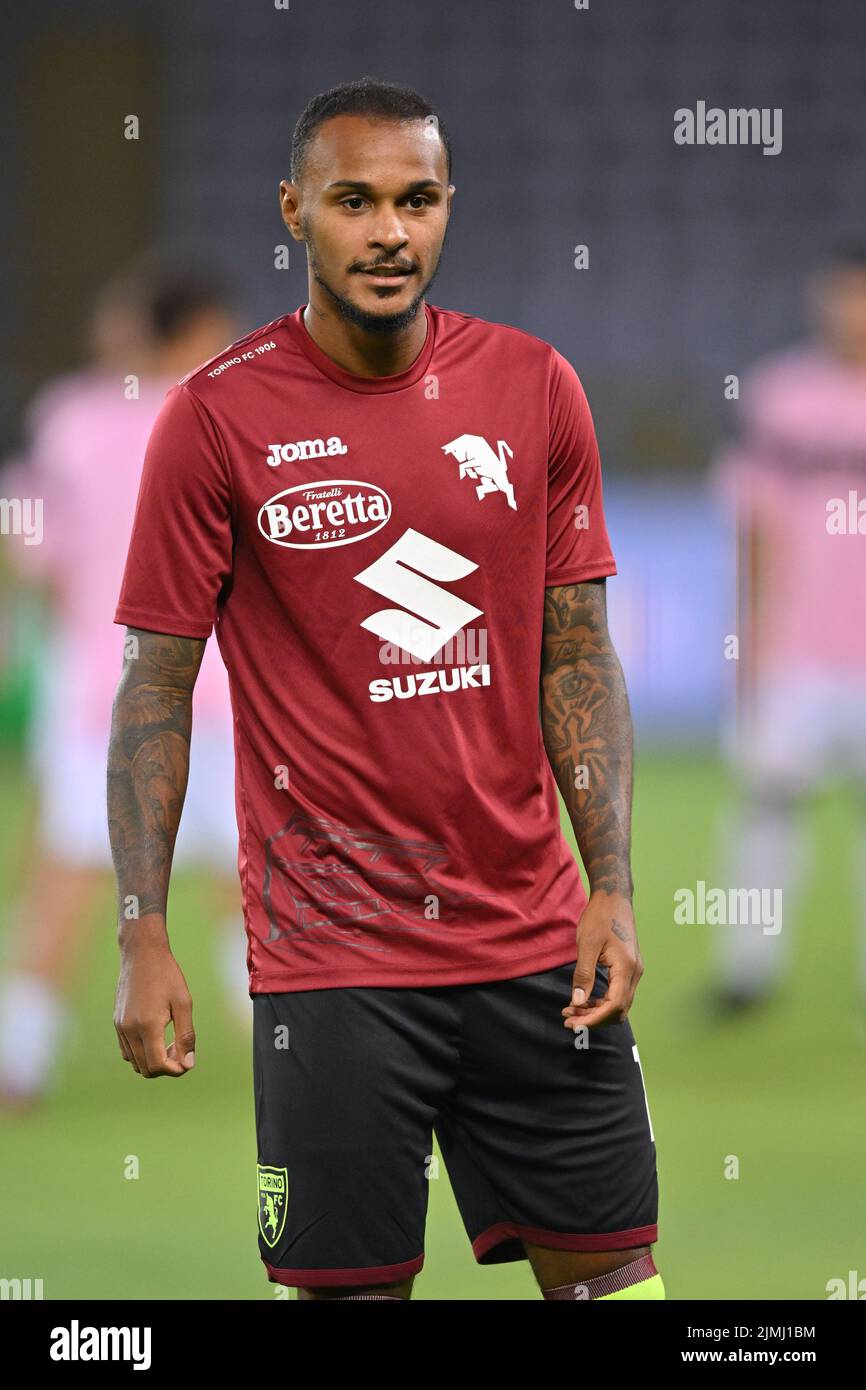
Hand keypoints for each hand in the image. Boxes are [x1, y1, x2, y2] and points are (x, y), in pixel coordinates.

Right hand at [114, 936, 195, 1077]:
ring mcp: (120, 1027)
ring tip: (170, 1042)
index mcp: (147, 1026)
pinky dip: (141, 1053)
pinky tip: (157, 1038)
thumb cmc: (167, 975)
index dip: (174, 1070)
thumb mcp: (184, 1003)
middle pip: (145, 1068)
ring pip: (134, 1062)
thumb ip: (186, 1035)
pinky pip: (126, 1051)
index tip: (187, 1062)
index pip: (157, 1065)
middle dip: (166, 1067)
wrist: (141, 954)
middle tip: (180, 1049)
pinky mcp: (116, 1023)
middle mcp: (129, 1030)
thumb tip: (188, 1064)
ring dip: (153, 1061)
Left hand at [562, 890, 642, 1030]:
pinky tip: (584, 1000)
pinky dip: (601, 1002)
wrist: (613, 897)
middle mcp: (635, 973)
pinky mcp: (628, 968)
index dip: (594, 1019)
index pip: (614, 1006)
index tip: (573, 1023)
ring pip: (618, 1004)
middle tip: (568, 1020)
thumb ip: (583, 974)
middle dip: (594, 1019)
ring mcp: (634, 971)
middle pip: (618, 1010)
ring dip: (596, 1011)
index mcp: (626, 967)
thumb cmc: (600, 917)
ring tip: (571, 1011)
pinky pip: (617, 994)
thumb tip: (578, 1002)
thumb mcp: (587, 945)